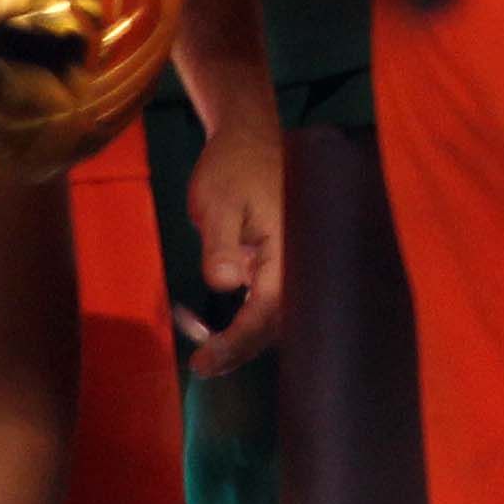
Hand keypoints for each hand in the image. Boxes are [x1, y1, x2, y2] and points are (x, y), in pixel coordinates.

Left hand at [177, 101, 287, 375]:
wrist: (248, 136)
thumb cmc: (231, 167)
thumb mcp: (216, 203)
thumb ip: (220, 244)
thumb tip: (222, 282)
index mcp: (290, 246)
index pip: (265, 310)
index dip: (235, 342)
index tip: (203, 362)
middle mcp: (301, 258)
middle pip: (278, 322)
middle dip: (242, 349)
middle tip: (203, 366)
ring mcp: (296, 259)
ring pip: (279, 315)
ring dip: (248, 338)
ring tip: (211, 355)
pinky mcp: (287, 258)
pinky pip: (275, 299)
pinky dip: (252, 319)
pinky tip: (227, 328)